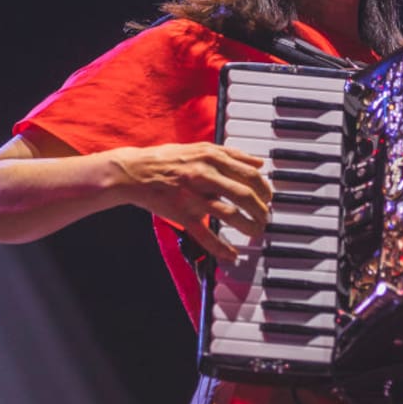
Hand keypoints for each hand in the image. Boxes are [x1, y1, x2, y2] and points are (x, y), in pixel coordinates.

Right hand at [113, 142, 271, 261]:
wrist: (133, 172)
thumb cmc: (168, 159)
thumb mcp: (201, 148)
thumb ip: (231, 154)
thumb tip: (258, 162)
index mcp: (211, 158)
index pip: (250, 174)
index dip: (265, 188)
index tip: (269, 197)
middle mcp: (204, 176)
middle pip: (245, 194)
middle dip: (262, 209)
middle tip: (266, 217)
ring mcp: (193, 197)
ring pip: (230, 214)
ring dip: (249, 226)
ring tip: (256, 231)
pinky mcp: (182, 215)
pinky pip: (205, 234)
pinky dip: (221, 247)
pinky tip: (232, 255)